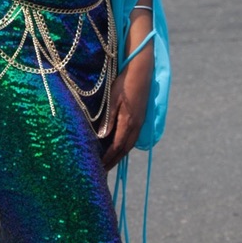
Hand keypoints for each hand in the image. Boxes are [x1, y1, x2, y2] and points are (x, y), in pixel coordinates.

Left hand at [99, 50, 152, 170]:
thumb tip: (103, 138)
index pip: (117, 146)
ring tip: (110, 162)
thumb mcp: (112, 101)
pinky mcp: (141, 117)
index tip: (100, 167)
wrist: (141, 71)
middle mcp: (136, 125)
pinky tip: (119, 146)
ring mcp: (140, 122)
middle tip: (104, 171)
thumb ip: (109, 120)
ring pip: (130, 144)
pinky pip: (132, 137)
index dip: (108, 158)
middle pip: (124, 149)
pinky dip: (124, 145)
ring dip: (120, 155)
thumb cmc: (124, 84)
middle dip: (114, 161)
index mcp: (128, 122)